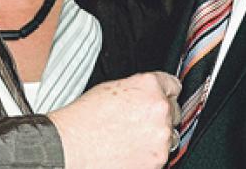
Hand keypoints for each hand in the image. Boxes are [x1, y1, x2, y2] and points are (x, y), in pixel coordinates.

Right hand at [47, 71, 180, 168]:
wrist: (71, 146)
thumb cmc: (84, 118)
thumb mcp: (111, 88)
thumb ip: (138, 89)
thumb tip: (147, 94)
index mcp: (149, 87)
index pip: (173, 85)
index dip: (164, 91)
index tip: (162, 96)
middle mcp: (160, 110)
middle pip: (173, 111)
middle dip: (159, 115)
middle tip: (137, 121)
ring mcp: (162, 138)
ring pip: (169, 135)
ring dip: (156, 136)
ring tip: (130, 138)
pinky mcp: (158, 160)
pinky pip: (161, 154)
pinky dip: (149, 154)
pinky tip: (129, 150)